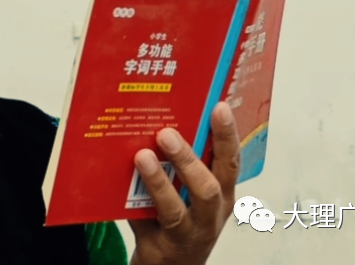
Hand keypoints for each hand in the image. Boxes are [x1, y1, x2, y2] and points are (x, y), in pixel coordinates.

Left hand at [127, 103, 239, 264]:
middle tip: (167, 134)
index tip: (220, 107)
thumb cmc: (181, 222)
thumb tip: (158, 122)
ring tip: (142, 157)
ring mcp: (189, 234)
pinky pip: (148, 223)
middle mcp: (211, 216)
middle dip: (188, 159)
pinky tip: (123, 184)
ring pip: (177, 210)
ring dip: (159, 181)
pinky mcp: (163, 247)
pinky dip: (136, 202)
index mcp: (222, 195)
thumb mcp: (190, 192)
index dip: (227, 135)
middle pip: (209, 188)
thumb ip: (181, 164)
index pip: (230, 162)